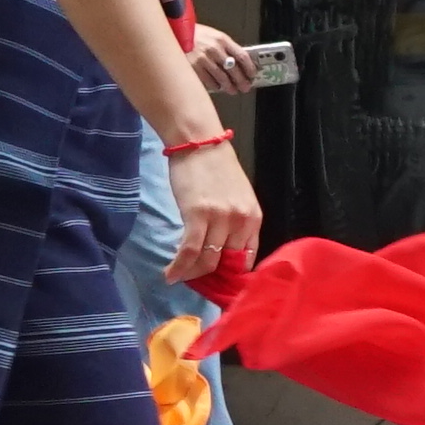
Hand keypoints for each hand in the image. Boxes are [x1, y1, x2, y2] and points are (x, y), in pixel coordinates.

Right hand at [164, 141, 264, 289]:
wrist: (199, 142)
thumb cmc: (216, 168)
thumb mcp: (237, 198)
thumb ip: (235, 223)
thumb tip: (221, 250)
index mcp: (254, 218)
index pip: (246, 259)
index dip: (230, 275)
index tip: (215, 282)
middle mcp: (241, 221)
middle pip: (226, 263)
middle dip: (209, 277)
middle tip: (193, 282)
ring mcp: (220, 219)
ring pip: (207, 261)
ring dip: (191, 274)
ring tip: (178, 277)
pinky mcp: (197, 216)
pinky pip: (189, 251)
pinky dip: (179, 267)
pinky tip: (170, 274)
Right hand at [183, 20, 258, 96]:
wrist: (172, 32)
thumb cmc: (190, 33)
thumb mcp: (211, 34)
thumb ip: (223, 46)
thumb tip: (236, 61)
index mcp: (221, 39)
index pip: (242, 55)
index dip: (249, 67)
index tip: (252, 74)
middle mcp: (214, 49)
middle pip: (234, 69)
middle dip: (242, 81)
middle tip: (245, 86)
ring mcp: (203, 59)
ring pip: (222, 78)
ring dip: (229, 86)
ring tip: (232, 90)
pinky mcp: (193, 68)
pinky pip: (208, 81)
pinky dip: (215, 86)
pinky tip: (217, 87)